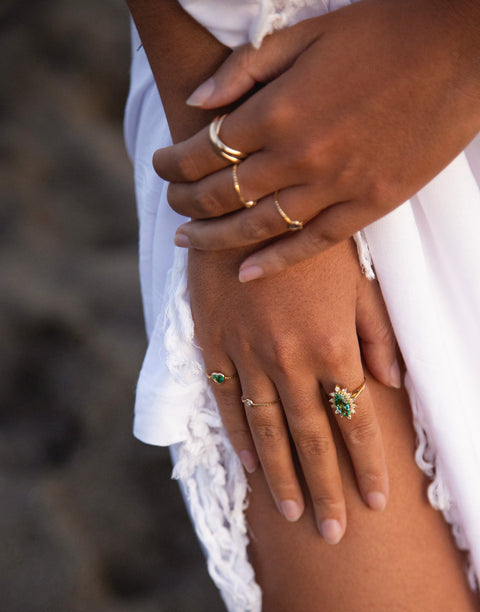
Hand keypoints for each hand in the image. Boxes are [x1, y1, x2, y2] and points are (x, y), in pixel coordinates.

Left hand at [154, 0, 479, 279]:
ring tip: (187, 239)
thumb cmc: (384, 31)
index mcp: (278, 110)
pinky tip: (246, 273)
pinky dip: (275, 262)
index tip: (159, 166)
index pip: (203, 151)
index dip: (171, 164)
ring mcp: (334, 187)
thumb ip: (246, 70)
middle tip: (169, 204)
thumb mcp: (306, 34)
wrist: (460, 49)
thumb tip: (196, 103)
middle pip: (222, 194)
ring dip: (214, 237)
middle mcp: (298, 156)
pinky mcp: (367, 206)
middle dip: (184, 201)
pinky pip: (311, 244)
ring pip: (257, 227)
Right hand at [189, 238, 399, 543]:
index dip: (368, 465)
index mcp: (331, 345)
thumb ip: (374, 331)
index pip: (356, 421)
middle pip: (313, 440)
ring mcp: (248, 358)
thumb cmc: (306, 240)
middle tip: (335, 534)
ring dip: (282, 478)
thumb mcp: (356, 277)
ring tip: (293, 517)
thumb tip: (392, 380)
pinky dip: (239, 439)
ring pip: (268, 433)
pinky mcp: (214, 348)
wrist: (240, 209)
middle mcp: (290, 362)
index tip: (379, 503)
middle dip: (327, 490)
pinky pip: (228, 404)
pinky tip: (251, 469)